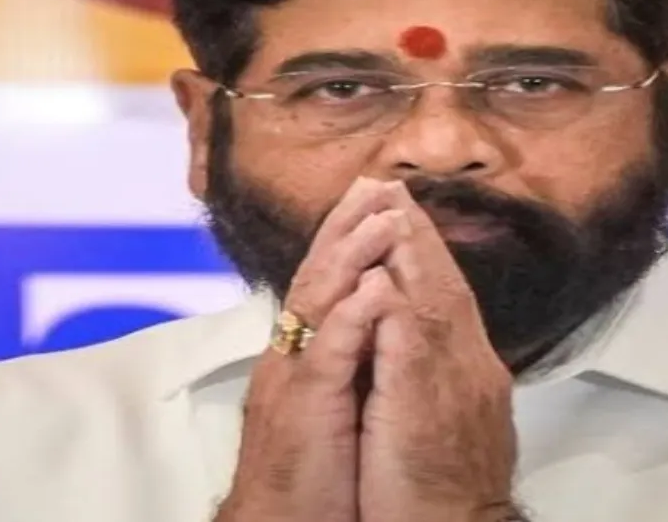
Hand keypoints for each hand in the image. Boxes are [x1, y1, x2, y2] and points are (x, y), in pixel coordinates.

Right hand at [216, 178, 410, 521]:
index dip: (351, 233)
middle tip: (377, 181)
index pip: (330, 278)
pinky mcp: (306, 408)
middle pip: (320, 274)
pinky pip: (328, 355)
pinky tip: (374, 289)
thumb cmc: (315, 465)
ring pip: (321, 302)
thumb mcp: (333, 395)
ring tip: (382, 214)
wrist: (285, 520)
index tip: (378, 193)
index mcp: (309, 348)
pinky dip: (350, 319)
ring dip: (352, 255)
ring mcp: (297, 376)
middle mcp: (296, 352)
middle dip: (348, 224)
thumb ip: (345, 351)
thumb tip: (370, 314)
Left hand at [357, 183, 518, 521]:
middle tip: (393, 186)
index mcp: (469, 365)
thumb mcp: (449, 409)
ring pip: (435, 307)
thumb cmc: (450, 481)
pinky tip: (384, 283)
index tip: (401, 205)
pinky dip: (399, 314)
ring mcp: (453, 386)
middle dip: (417, 234)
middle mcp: (468, 366)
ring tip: (390, 212)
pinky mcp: (426, 412)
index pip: (447, 293)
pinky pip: (414, 356)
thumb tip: (418, 330)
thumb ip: (437, 365)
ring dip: (411, 258)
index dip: (424, 247)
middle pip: (445, 286)